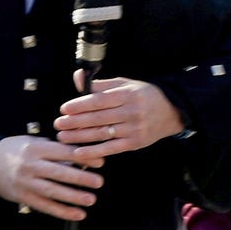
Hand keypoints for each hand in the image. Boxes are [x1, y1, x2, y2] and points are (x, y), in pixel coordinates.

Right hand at [0, 135, 103, 221]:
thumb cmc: (16, 150)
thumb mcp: (33, 141)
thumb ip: (56, 148)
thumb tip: (85, 154)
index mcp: (36, 148)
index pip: (63, 152)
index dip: (83, 157)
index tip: (100, 162)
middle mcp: (30, 166)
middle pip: (59, 173)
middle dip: (81, 178)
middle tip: (99, 182)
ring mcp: (26, 183)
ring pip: (52, 191)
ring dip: (73, 197)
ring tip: (91, 199)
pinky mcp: (23, 197)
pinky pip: (45, 206)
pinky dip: (62, 212)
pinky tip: (78, 214)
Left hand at [54, 78, 184, 157]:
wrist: (172, 112)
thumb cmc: (143, 96)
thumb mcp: (125, 84)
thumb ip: (100, 84)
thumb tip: (77, 77)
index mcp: (127, 95)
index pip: (99, 101)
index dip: (80, 105)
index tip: (64, 109)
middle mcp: (131, 112)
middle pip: (98, 118)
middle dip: (75, 122)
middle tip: (58, 124)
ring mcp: (134, 129)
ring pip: (102, 134)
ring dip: (80, 137)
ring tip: (62, 137)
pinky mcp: (135, 143)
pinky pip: (111, 148)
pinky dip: (94, 151)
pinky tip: (79, 152)